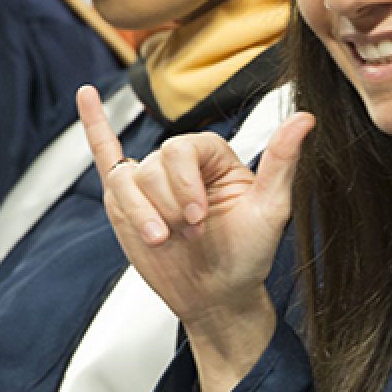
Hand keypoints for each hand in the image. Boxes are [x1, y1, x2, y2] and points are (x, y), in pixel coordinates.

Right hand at [77, 85, 314, 391]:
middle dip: (168, 204)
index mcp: (214, 157)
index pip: (184, 148)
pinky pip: (105, 155)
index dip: (185, 184)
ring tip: (162, 239)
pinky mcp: (124, 202)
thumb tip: (305, 117)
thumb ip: (282, 161)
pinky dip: (94, 126)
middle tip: (189, 233)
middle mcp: (180, 164)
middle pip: (154, 165)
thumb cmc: (247, 253)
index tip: (199, 216)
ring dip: (141, 213)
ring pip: (126, 180)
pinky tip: (86, 96)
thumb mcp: (270, 208)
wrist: (218, 295)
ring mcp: (149, 181)